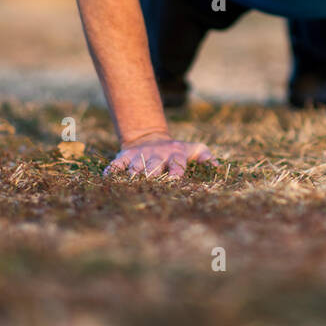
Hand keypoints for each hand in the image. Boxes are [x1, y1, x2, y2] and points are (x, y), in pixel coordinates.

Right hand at [105, 134, 219, 179]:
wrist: (150, 138)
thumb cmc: (177, 151)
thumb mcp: (193, 150)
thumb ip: (206, 157)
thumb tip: (217, 167)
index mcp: (174, 155)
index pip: (177, 164)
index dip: (176, 172)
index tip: (175, 180)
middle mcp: (156, 155)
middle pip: (153, 166)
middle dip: (151, 176)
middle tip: (149, 185)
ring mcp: (139, 155)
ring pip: (134, 167)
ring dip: (131, 177)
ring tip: (128, 187)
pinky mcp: (124, 156)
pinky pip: (116, 164)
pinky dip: (112, 171)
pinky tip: (108, 179)